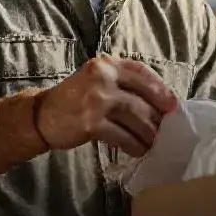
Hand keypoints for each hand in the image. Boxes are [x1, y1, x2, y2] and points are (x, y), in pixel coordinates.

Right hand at [34, 54, 178, 157]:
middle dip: (157, 117)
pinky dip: (133, 145)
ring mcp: (96, 100)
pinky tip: (138, 150)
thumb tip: (159, 102)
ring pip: (135, 117)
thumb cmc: (75, 98)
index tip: (173, 104)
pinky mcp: (91, 123)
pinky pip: (121, 136)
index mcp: (107, 65)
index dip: (161, 89)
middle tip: (167, 130)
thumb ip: (122, 84)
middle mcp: (102, 78)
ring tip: (154, 143)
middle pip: (141, 98)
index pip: (141, 72)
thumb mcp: (97, 80)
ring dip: (148, 134)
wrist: (42, 115)